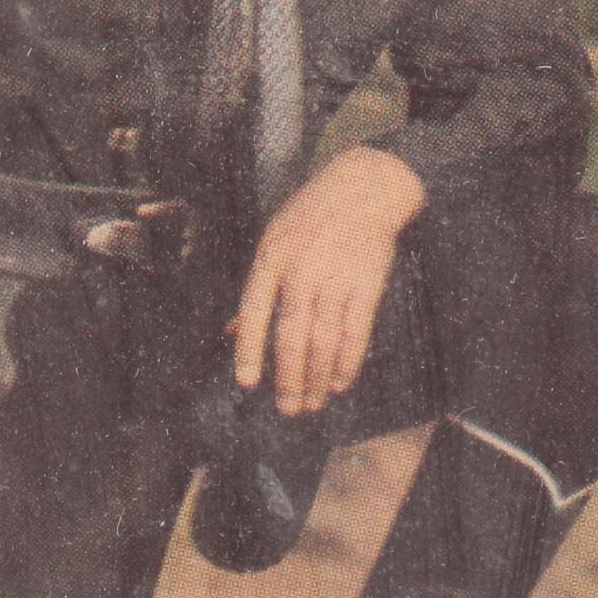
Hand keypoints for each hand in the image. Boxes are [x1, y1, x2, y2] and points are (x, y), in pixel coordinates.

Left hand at [231, 146, 425, 416]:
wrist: (363, 188)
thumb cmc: (309, 218)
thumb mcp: (273, 242)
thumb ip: (256, 289)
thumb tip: (230, 334)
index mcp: (271, 259)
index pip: (253, 313)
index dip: (248, 351)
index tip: (247, 383)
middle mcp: (302, 271)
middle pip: (291, 335)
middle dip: (288, 378)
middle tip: (287, 409)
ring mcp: (336, 277)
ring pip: (323, 340)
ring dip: (316, 378)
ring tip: (312, 404)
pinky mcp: (367, 284)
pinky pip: (356, 331)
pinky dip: (348, 361)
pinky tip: (339, 382)